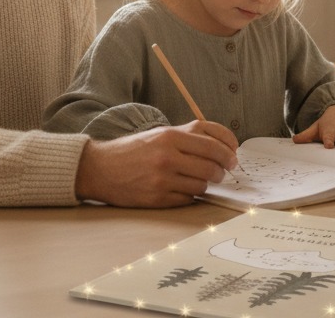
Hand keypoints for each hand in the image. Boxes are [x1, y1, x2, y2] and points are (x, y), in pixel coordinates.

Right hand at [74, 120, 237, 207]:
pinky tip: (183, 190)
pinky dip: (190, 196)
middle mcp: (167, 156)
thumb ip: (189, 138)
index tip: (234, 155)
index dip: (229, 149)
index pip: (213, 141)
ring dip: (206, 184)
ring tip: (200, 180)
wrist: (100, 168)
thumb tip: (222, 148)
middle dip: (222, 170)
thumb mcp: (160, 134)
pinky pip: (187, 199)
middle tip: (223, 172)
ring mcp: (162, 179)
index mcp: (170, 136)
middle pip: (211, 165)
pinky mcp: (157, 198)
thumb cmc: (134, 150)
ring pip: (202, 185)